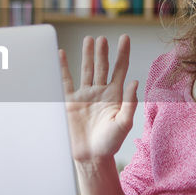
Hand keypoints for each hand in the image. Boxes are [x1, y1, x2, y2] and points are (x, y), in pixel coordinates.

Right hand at [59, 35, 137, 163]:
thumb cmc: (110, 143)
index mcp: (115, 96)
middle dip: (102, 52)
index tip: (124, 38)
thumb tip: (134, 82)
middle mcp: (100, 92)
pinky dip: (62, 67)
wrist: (90, 157)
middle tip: (102, 38)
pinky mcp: (69, 101)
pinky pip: (65, 80)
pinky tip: (61, 54)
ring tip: (89, 40)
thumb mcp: (123, 124)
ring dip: (87, 55)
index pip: (120, 69)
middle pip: (102, 66)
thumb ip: (129, 103)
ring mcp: (84, 95)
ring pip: (86, 70)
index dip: (122, 54)